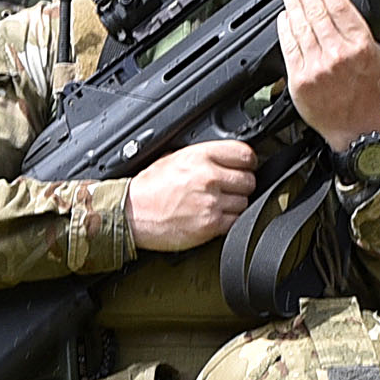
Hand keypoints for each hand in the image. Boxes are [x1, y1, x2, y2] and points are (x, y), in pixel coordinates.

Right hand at [127, 138, 262, 251]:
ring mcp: (210, 202)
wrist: (131, 214)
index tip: (245, 167)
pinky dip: (229, 221)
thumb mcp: (174, 157)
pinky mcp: (210, 225)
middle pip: (248, 180)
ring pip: (245, 202)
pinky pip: (236, 221)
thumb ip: (204, 155)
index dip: (248, 162)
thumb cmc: (149, 188)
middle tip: (228, 189)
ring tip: (217, 204)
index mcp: (200, 156)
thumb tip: (228, 159)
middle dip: (241, 185)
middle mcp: (208, 177)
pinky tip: (214, 216)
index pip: (244, 154)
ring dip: (235, 204)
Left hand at [278, 0, 379, 146]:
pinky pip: (289, 47)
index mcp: (360, 46)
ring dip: (293, 4)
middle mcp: (338, 53)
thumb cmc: (369, 99)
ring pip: (301, 26)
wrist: (356, 130)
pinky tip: (284, 17)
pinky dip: (285, 29)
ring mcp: (317, 66)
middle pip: (317, 12)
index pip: (340, 7)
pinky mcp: (300, 78)